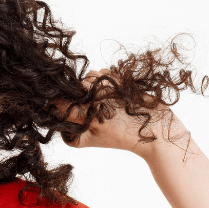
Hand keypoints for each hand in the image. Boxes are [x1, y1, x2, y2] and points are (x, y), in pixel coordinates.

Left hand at [52, 67, 179, 153]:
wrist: (157, 129)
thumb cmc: (125, 133)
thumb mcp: (96, 124)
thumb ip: (74, 112)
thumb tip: (51, 102)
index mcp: (74, 129)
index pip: (58, 107)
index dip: (67, 97)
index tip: (81, 99)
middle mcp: (83, 114)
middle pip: (72, 90)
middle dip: (85, 87)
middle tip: (100, 96)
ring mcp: (97, 100)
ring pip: (87, 79)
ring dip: (98, 81)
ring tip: (112, 94)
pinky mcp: (111, 89)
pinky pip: (102, 74)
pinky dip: (109, 76)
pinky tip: (118, 87)